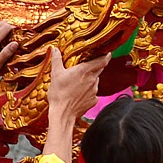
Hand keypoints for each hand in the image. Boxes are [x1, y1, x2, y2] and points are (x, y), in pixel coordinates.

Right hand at [40, 47, 109, 162]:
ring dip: (90, 81)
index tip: (108, 53)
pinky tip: (79, 94)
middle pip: (98, 70)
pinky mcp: (94, 100)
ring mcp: (94, 91)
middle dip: (94, 68)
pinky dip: (88, 92)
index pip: (102, 60)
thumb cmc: (58, 93)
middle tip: (85, 69)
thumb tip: (54, 49)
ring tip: (78, 84)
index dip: (106, 56)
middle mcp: (92, 79)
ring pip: (95, 82)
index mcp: (85, 70)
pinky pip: (93, 93)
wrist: (62, 114)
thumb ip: (57, 59)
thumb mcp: (55, 74)